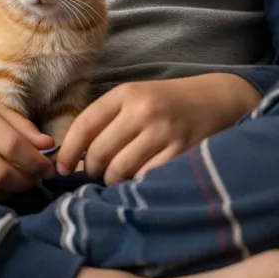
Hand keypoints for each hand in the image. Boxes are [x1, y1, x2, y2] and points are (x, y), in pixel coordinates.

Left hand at [55, 73, 262, 185]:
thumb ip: (107, 119)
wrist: (216, 100)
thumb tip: (74, 155)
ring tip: (116, 178)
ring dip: (112, 180)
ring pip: (120, 169)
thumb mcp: (136, 97)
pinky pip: (145, 177)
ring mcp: (164, 132)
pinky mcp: (181, 151)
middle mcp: (143, 110)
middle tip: (95, 174)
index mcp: (126, 93)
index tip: (62, 167)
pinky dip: (135, 183)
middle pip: (100, 152)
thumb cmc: (167, 103)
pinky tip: (137, 180)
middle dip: (91, 170)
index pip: (84, 125)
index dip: (68, 151)